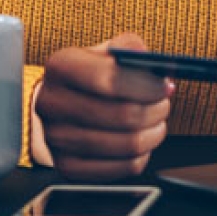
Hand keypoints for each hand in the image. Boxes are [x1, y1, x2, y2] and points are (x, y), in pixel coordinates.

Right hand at [31, 33, 173, 180]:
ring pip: (127, 144)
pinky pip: (123, 168)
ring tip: (156, 121)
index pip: (107, 78)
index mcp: (60, 66)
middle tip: (164, 103)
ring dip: (153, 133)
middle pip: (122, 115)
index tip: (164, 86)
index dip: (145, 84)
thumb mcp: (106, 52)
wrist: (61, 103)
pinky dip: (142, 155)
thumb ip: (129, 47)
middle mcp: (51, 102)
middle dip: (155, 110)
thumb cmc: (91, 76)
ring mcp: (56, 138)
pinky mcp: (68, 167)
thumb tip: (149, 60)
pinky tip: (140, 140)